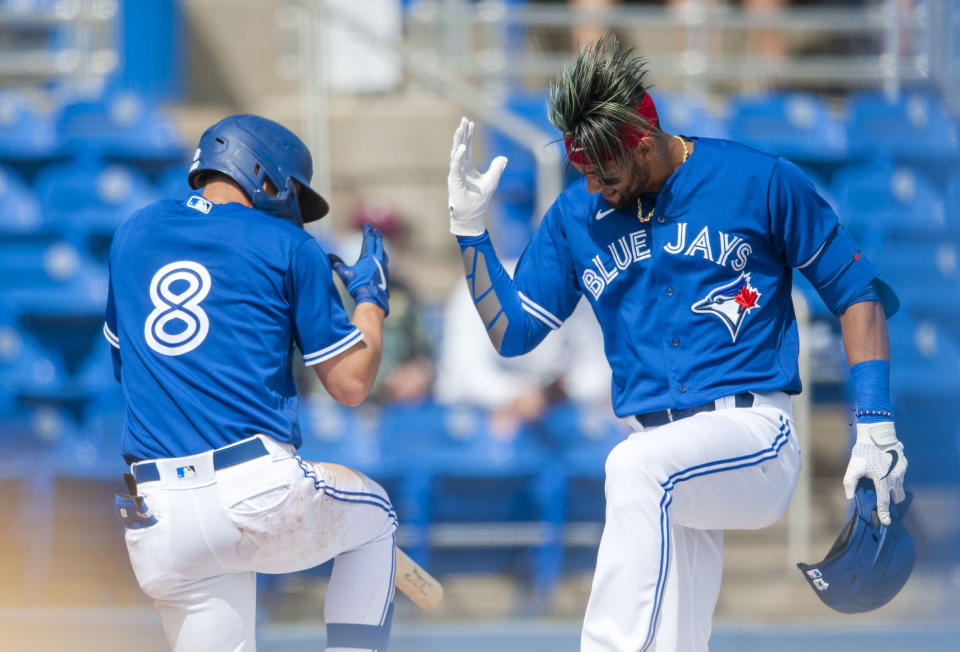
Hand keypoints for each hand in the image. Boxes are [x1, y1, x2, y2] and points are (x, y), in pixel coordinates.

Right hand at [329, 224, 389, 315]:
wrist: (372, 298)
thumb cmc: (358, 286)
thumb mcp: (345, 274)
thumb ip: (337, 264)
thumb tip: (329, 257)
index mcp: (368, 257)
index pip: (368, 240)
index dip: (368, 232)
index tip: (368, 225)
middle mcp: (377, 260)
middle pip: (378, 244)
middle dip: (376, 236)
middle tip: (376, 229)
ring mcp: (383, 267)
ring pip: (383, 252)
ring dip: (380, 246)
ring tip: (379, 243)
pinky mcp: (385, 274)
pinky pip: (385, 261)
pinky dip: (383, 256)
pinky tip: (382, 259)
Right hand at [447, 116, 507, 236]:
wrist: (471, 216)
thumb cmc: (479, 201)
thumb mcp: (492, 181)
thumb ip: (497, 168)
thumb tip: (503, 157)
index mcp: (467, 168)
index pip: (467, 148)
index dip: (469, 135)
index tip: (470, 122)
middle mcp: (460, 169)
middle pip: (460, 146)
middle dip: (462, 133)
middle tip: (463, 119)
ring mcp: (456, 174)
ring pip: (456, 154)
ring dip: (459, 141)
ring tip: (460, 128)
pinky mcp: (454, 181)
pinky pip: (456, 167)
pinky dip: (459, 157)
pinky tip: (463, 147)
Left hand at [842, 422, 906, 524]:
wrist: (876, 433)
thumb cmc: (864, 451)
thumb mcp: (853, 467)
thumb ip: (850, 484)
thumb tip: (850, 497)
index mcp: (882, 480)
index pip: (884, 502)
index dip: (884, 513)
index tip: (886, 522)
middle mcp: (895, 477)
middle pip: (896, 497)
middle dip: (891, 502)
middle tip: (884, 504)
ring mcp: (901, 470)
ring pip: (900, 486)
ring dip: (894, 490)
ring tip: (884, 489)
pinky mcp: (904, 463)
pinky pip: (901, 476)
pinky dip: (896, 479)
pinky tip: (887, 474)